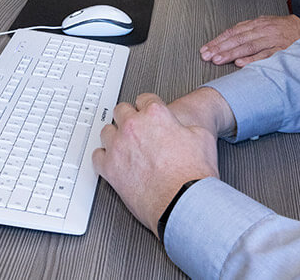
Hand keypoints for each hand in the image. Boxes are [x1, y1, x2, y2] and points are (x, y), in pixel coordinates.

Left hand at [92, 93, 219, 232]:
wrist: (183, 201)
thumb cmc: (192, 175)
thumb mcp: (202, 138)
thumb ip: (186, 127)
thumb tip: (183, 130)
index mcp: (155, 114)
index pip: (145, 99)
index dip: (148, 106)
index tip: (147, 113)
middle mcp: (134, 126)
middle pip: (121, 110)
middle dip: (129, 118)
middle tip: (136, 128)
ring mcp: (119, 146)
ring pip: (106, 131)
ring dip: (115, 136)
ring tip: (123, 145)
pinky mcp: (110, 169)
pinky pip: (97, 156)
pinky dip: (104, 158)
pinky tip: (112, 162)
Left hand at [200, 13, 299, 66]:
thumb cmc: (285, 28)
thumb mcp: (264, 24)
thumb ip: (248, 31)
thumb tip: (230, 38)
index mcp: (257, 24)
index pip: (233, 32)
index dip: (219, 40)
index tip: (206, 49)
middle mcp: (262, 30)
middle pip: (237, 39)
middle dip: (220, 48)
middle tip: (207, 55)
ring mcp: (271, 39)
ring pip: (248, 46)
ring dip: (231, 53)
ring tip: (218, 59)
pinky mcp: (281, 49)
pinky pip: (265, 54)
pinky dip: (252, 59)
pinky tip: (241, 63)